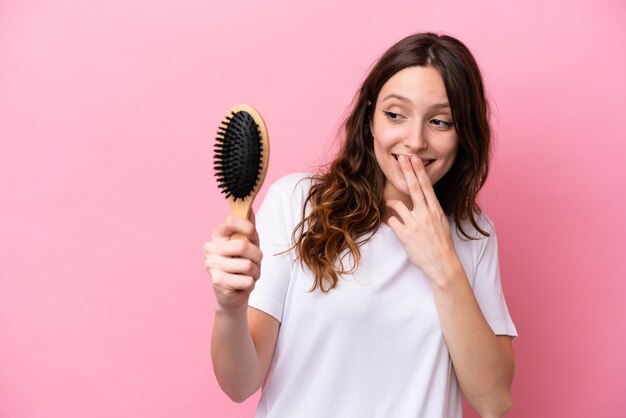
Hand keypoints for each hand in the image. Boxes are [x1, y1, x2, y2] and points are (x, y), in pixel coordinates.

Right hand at [203, 211, 262, 312]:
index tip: (253, 234)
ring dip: (255, 272)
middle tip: (255, 261)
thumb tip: (250, 208)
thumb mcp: (249, 244)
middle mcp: (210, 248)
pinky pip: (247, 280)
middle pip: (243, 245)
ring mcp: (212, 265)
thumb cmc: (241, 266)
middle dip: (257, 256)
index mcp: (217, 236)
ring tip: (248, 274)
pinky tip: (242, 284)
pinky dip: (250, 284)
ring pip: (247, 265)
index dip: (248, 227)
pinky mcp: (217, 281)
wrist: (233, 295)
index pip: (231, 221)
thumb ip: (249, 227)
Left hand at [386, 155, 461, 282]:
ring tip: (393, 206)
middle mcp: (425, 214)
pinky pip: (392, 221)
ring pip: (397, 205)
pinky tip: (398, 228)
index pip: (426, 186)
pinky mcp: (404, 234)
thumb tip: (423, 200)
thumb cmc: (441, 244)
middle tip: (401, 157)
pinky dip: (393, 222)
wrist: (442, 264)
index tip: (414, 159)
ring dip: (393, 204)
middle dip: (407, 171)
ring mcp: (414, 224)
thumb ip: (431, 210)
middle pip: (414, 188)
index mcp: (436, 210)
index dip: (419, 171)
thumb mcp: (441, 222)